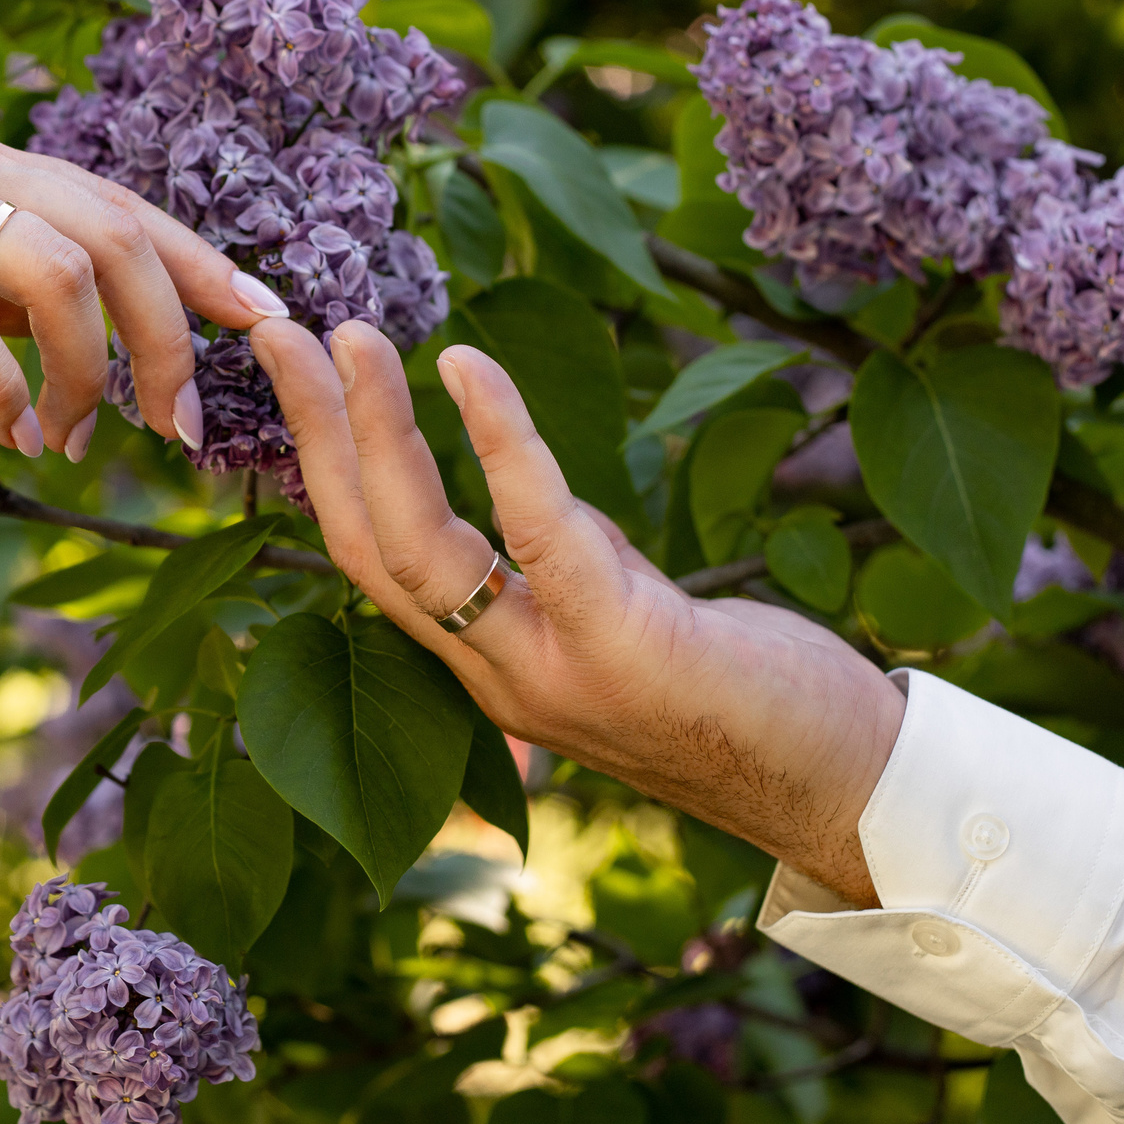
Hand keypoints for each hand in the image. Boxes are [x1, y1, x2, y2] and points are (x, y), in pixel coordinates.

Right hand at [0, 100, 287, 458]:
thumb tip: (56, 336)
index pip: (121, 203)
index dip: (203, 262)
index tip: (267, 321)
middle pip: (113, 235)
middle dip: (171, 332)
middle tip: (182, 422)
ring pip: (53, 270)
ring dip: (89, 369)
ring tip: (78, 440)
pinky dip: (1, 385)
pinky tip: (11, 434)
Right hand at [250, 316, 905, 905]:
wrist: (846, 791)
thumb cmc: (752, 703)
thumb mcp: (633, 621)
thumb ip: (570, 566)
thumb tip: (534, 499)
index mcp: (489, 668)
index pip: (370, 560)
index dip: (321, 464)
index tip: (296, 371)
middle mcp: (496, 677)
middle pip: (364, 546)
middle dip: (315, 434)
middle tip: (276, 332)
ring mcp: (547, 672)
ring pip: (417, 547)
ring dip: (370, 432)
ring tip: (347, 338)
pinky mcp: (617, 648)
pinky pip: (534, 531)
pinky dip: (494, 440)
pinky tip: (465, 367)